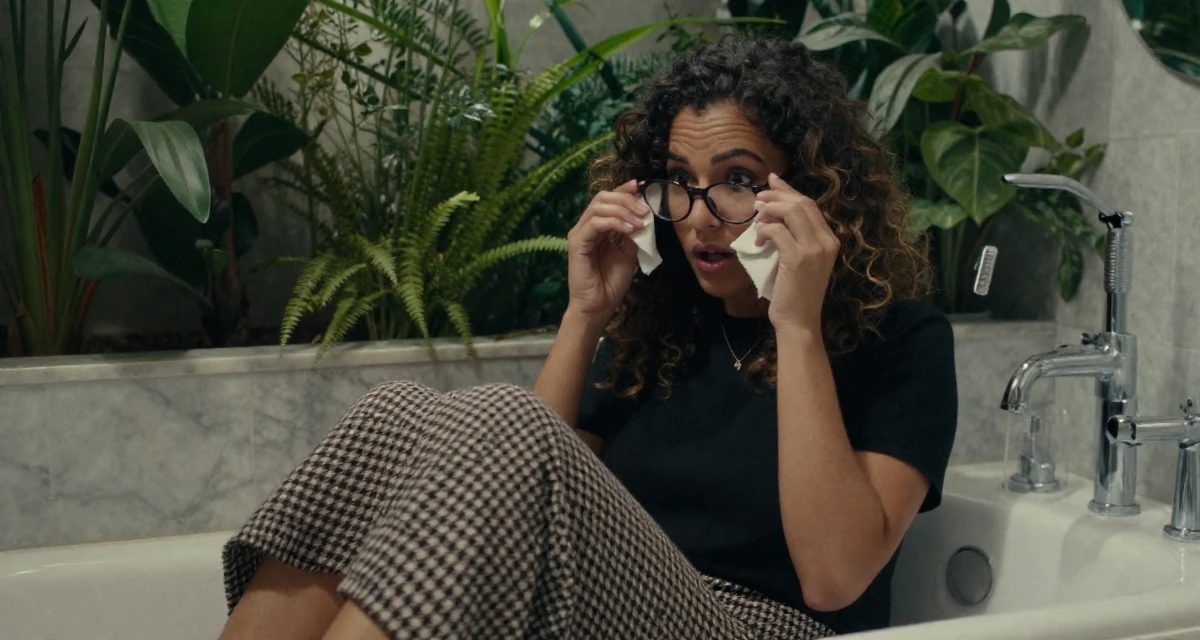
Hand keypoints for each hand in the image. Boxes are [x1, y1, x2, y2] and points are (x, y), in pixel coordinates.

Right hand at [565, 179, 650, 319]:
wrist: (599, 306)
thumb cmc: (611, 283)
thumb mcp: (629, 253)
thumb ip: (633, 234)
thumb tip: (644, 216)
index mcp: (598, 227)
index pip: (608, 199)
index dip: (623, 190)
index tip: (641, 186)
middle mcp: (586, 226)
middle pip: (602, 197)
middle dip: (626, 199)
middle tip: (644, 210)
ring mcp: (580, 233)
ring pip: (598, 207)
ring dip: (623, 210)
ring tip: (640, 222)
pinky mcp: (577, 243)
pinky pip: (595, 223)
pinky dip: (615, 222)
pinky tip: (630, 230)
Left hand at [754, 173, 839, 333]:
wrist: (799, 321)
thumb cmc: (796, 293)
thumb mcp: (802, 261)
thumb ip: (796, 239)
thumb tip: (775, 217)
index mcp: (830, 240)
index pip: (810, 205)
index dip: (790, 191)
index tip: (773, 182)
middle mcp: (827, 241)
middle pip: (802, 203)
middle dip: (778, 194)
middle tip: (759, 197)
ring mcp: (814, 249)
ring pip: (791, 212)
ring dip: (769, 210)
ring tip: (757, 218)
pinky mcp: (797, 258)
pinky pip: (777, 231)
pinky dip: (763, 231)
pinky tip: (757, 241)